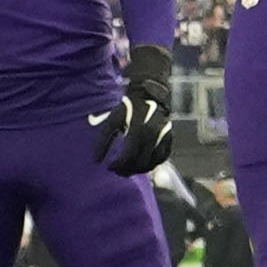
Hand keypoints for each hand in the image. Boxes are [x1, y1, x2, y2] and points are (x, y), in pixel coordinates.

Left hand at [91, 44, 176, 177]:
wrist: (149, 95)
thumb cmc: (127, 109)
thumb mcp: (112, 120)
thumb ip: (103, 140)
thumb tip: (96, 161)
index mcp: (138, 128)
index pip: (128, 155)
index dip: (118, 165)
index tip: (109, 167)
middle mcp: (154, 133)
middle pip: (140, 162)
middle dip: (127, 170)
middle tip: (117, 171)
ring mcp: (164, 136)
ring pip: (153, 162)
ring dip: (139, 170)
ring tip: (128, 170)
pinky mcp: (170, 138)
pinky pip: (162, 158)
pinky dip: (152, 164)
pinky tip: (142, 164)